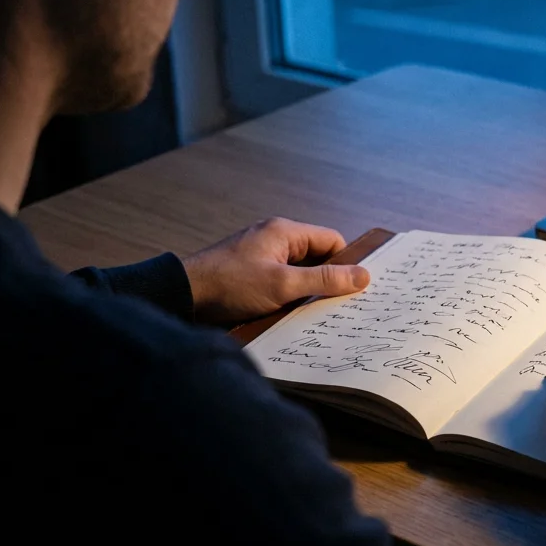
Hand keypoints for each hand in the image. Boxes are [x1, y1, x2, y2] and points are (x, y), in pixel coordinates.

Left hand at [181, 217, 369, 324]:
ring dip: (305, 290)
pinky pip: (281, 280)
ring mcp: (261, 255)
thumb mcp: (283, 284)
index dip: (346, 264)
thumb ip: (324, 280)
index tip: (355, 288)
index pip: (332, 241)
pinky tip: (287, 313)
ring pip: (298, 271)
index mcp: (285, 232)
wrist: (183, 295)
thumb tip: (362, 276)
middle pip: (316, 257)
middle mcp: (274, 238)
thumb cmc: (230, 285)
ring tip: (310, 312)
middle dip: (326, 281)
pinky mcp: (250, 272)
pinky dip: (287, 295)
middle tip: (337, 305)